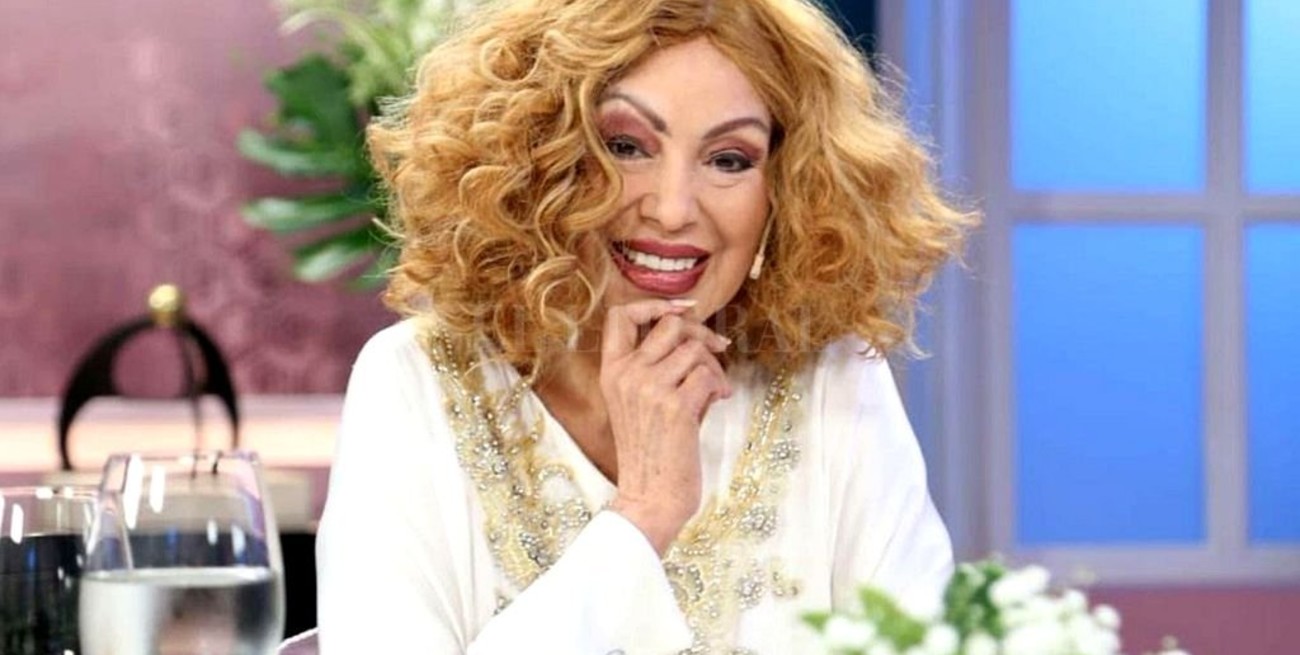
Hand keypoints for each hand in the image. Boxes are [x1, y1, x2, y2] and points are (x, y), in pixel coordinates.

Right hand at [601, 299, 731, 554]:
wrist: (650, 497)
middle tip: (718, 349)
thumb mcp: (641, 402)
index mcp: (611, 372)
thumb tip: (700, 335)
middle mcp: (626, 374)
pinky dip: (720, 385)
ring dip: (714, 367)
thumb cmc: (653, 451)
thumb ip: (659, 366)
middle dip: (701, 333)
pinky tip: (718, 402)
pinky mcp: (675, 406)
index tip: (683, 308)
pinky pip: (708, 375)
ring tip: (715, 390)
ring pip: (694, 349)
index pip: (621, 315)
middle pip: (670, 324)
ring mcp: (648, 388)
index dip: (654, 303)